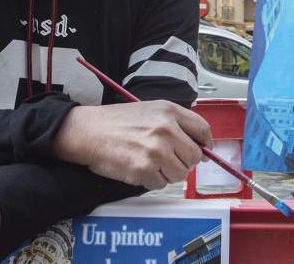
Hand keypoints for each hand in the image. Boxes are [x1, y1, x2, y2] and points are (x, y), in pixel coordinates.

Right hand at [52, 101, 211, 189]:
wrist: (88, 132)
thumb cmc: (116, 122)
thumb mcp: (150, 110)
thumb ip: (175, 123)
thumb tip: (198, 145)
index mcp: (169, 111)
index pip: (203, 130)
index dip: (205, 144)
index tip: (204, 152)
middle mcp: (165, 129)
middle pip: (194, 156)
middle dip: (184, 161)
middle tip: (168, 159)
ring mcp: (156, 150)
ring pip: (180, 174)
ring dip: (167, 173)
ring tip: (150, 162)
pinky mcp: (144, 169)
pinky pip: (161, 184)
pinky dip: (152, 180)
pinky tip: (139, 168)